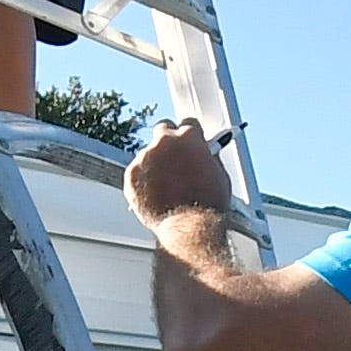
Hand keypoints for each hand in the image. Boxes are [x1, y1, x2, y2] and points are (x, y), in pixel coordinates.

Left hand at [122, 116, 235, 232]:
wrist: (188, 226)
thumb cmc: (208, 204)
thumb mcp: (219, 174)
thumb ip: (209, 158)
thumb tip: (206, 154)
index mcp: (188, 137)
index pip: (187, 124)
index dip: (190, 136)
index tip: (190, 144)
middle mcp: (164, 142)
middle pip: (162, 130)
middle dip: (168, 141)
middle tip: (174, 158)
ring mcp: (145, 157)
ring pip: (148, 154)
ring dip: (155, 164)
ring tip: (167, 187)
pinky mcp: (131, 174)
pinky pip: (136, 172)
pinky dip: (143, 180)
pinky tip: (156, 194)